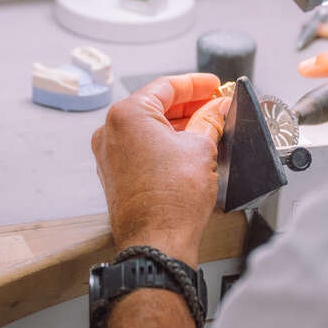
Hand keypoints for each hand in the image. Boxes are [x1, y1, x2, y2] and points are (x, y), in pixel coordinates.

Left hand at [92, 74, 230, 267]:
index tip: (213, 84)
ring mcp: (110, 154)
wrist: (157, 244)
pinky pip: (142, 147)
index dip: (196, 84)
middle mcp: (111, 131)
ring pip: (149, 127)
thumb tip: (218, 108)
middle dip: (189, 104)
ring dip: (178, 124)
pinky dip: (164, 143)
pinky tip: (188, 145)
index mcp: (127, 115)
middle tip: (215, 104)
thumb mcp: (201, 148)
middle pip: (155, 105)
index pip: (166, 86)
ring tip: (208, 124)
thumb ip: (210, 120)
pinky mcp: (115, 174)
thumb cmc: (171, 202)